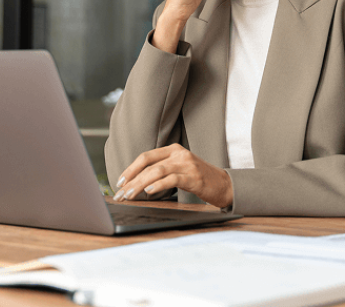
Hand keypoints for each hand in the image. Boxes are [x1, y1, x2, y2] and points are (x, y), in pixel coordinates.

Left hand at [113, 144, 233, 208]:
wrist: (224, 185)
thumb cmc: (199, 179)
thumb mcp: (180, 169)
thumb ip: (162, 170)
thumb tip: (137, 183)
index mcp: (174, 150)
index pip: (146, 156)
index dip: (130, 168)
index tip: (120, 181)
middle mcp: (179, 154)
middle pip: (148, 164)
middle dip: (131, 179)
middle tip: (120, 193)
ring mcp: (187, 164)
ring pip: (157, 171)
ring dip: (139, 184)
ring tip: (130, 195)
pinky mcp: (194, 177)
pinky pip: (172, 179)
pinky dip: (158, 185)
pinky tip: (149, 192)